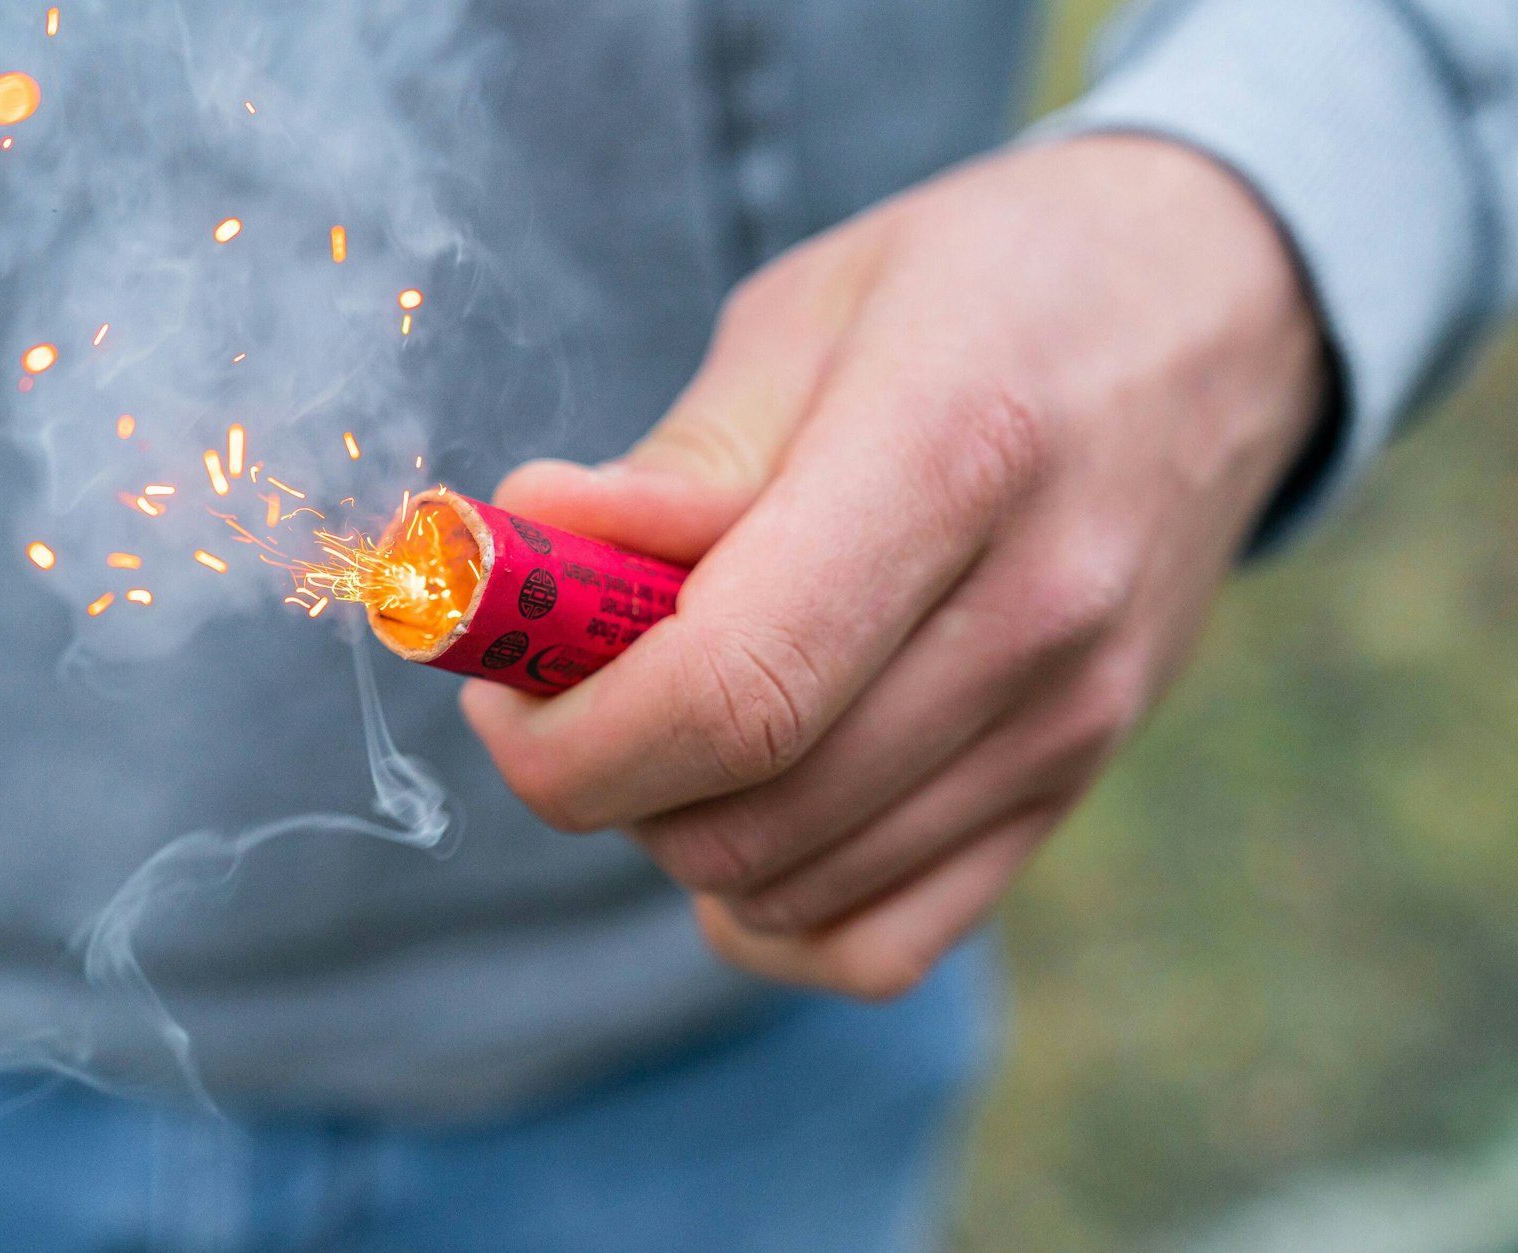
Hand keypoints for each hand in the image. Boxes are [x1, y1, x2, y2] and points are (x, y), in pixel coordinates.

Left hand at [461, 136, 1324, 997]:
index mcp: (951, 458)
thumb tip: (524, 550)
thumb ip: (676, 465)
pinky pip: (884, 943)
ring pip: (792, 887)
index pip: (731, 691)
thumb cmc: (986, 285)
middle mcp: (1033, 619)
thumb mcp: (811, 311)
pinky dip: (773, 912)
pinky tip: (745, 812)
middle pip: (749, 812)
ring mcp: (1071, 724)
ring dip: (675, 829)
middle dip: (598, 777)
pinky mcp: (1074, 785)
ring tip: (668, 707)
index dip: (573, 735)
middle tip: (559, 683)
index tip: (502, 692)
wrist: (1216, 311)